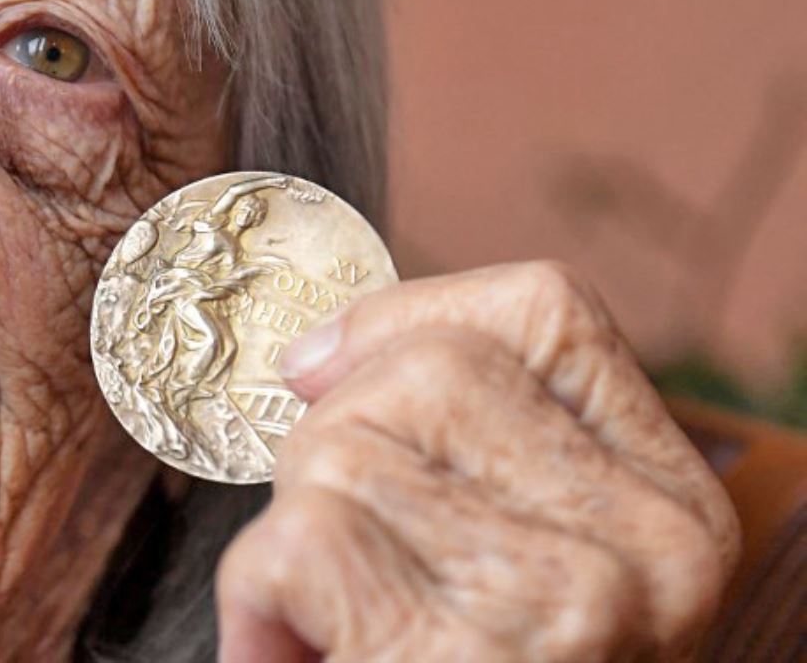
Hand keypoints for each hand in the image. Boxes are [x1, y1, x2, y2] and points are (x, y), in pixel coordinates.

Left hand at [215, 261, 738, 661]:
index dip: (405, 322)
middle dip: (329, 451)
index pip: (546, 307)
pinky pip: (296, 542)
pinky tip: (298, 662)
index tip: (329, 378)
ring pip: (339, 453)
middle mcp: (648, 555)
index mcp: (675, 510)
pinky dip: (260, 604)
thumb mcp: (505, 553)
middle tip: (345, 564)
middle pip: (417, 373)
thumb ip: (458, 437)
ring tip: (335, 629)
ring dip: (291, 539)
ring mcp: (566, 610)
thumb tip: (312, 351)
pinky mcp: (462, 662)